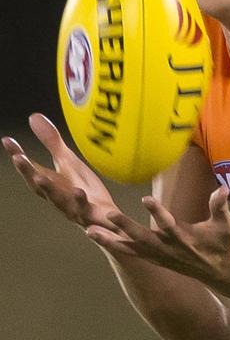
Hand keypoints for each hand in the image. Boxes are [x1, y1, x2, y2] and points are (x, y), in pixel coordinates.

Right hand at [2, 113, 118, 230]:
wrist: (109, 222)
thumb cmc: (85, 191)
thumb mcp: (69, 163)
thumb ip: (52, 143)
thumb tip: (33, 117)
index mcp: (52, 185)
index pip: (32, 171)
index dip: (20, 158)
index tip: (7, 141)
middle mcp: (59, 199)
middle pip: (41, 187)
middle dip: (29, 173)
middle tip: (18, 158)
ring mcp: (75, 210)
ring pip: (60, 202)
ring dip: (50, 190)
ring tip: (40, 177)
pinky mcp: (94, 217)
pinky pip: (88, 213)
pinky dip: (82, 203)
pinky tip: (80, 192)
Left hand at [85, 186, 229, 285]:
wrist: (220, 272)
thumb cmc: (223, 243)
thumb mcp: (225, 224)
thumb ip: (219, 206)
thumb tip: (223, 189)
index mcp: (185, 239)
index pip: (170, 225)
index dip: (158, 213)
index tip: (146, 199)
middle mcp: (168, 249)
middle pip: (143, 238)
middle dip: (126, 227)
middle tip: (108, 214)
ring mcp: (159, 256)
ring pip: (130, 248)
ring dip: (110, 240)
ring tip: (89, 231)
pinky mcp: (153, 259)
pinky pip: (129, 253)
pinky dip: (113, 245)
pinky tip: (95, 238)